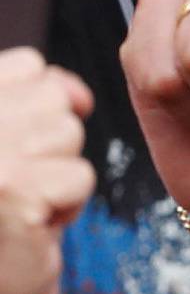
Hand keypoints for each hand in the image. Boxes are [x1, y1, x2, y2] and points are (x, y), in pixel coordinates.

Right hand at [0, 49, 94, 293]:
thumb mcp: (7, 151)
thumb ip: (28, 106)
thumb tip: (74, 90)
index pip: (27, 66)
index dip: (41, 108)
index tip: (20, 154)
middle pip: (54, 97)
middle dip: (52, 147)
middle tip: (19, 187)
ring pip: (69, 133)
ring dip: (59, 177)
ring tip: (22, 208)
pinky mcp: (12, 191)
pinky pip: (79, 175)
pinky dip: (67, 206)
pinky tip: (32, 228)